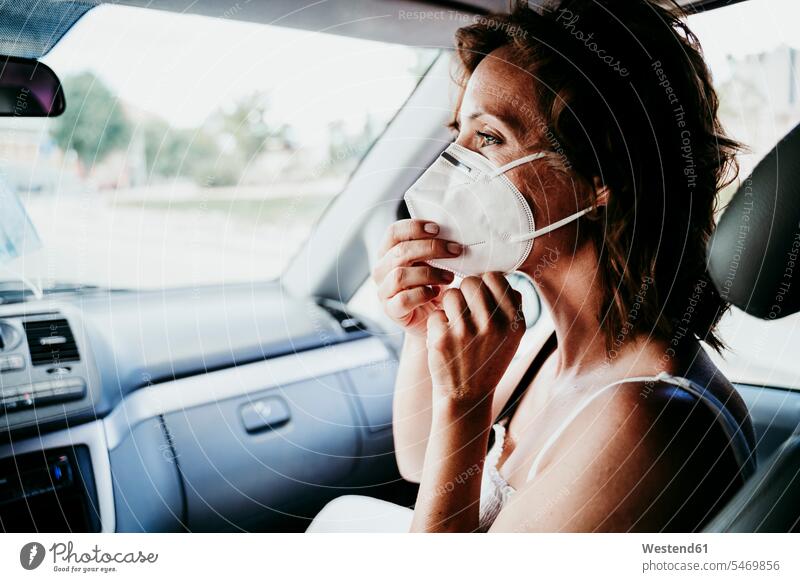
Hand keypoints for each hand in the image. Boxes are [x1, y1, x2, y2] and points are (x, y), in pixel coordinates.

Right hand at [372, 219, 461, 335]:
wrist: (432, 318)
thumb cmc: (433, 284)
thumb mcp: (433, 262)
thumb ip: (435, 247)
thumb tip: (454, 231)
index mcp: (388, 252)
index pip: (393, 232)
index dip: (414, 227)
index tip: (438, 228)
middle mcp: (381, 270)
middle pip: (400, 252)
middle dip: (431, 248)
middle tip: (455, 250)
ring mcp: (384, 291)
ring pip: (400, 275)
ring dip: (430, 273)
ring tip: (450, 276)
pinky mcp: (391, 310)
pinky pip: (403, 299)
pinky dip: (423, 294)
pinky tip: (437, 293)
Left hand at [426, 273, 524, 408]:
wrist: (467, 396)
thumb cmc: (488, 360)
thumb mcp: (512, 336)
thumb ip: (511, 305)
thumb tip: (501, 276)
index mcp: (513, 321)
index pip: (494, 278)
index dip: (484, 283)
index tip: (480, 297)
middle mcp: (493, 325)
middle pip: (471, 282)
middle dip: (465, 292)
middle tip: (465, 310)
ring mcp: (466, 331)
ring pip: (451, 295)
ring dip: (450, 307)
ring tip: (455, 324)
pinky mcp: (442, 339)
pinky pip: (436, 313)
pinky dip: (437, 324)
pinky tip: (445, 339)